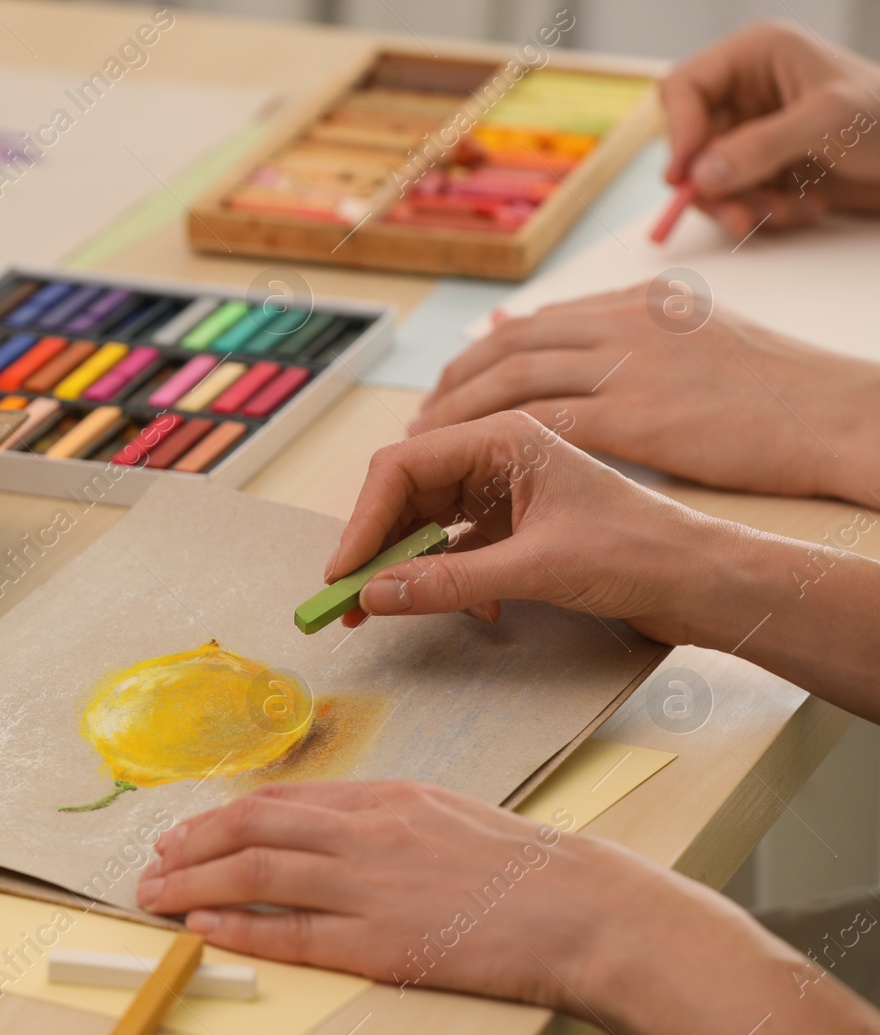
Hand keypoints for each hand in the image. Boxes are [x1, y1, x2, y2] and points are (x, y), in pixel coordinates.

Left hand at [137, 781, 877, 1034]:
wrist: (584, 906)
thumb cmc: (521, 866)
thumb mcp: (443, 816)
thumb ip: (379, 819)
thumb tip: (320, 829)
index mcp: (383, 797)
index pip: (280, 800)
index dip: (220, 814)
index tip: (185, 828)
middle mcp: (367, 830)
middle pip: (252, 828)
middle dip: (191, 844)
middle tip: (153, 860)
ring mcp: (371, 885)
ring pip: (257, 875)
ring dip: (196, 884)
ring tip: (156, 894)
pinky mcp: (384, 942)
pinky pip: (293, 931)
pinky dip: (241, 927)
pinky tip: (206, 928)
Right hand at [324, 411, 712, 644]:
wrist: (703, 582)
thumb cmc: (641, 552)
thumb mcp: (537, 569)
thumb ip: (447, 581)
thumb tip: (374, 595)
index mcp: (503, 438)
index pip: (402, 466)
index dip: (364, 519)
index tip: (343, 573)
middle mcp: (496, 457)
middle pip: (405, 495)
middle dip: (378, 548)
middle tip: (353, 601)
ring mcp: (503, 492)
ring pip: (425, 525)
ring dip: (411, 569)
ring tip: (400, 609)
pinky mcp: (513, 528)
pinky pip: (453, 549)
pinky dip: (449, 581)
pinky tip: (477, 608)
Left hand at [415, 287, 879, 504]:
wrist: (838, 415)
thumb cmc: (782, 392)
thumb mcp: (708, 339)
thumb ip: (643, 339)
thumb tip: (584, 347)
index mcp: (641, 302)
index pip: (537, 322)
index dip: (483, 355)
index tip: (454, 383)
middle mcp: (626, 324)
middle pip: (508, 347)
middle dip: (455, 384)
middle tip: (422, 417)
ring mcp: (631, 366)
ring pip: (512, 382)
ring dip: (459, 414)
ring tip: (427, 443)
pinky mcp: (638, 416)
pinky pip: (540, 425)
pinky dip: (496, 443)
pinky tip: (472, 466)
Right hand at [661, 21, 879, 237]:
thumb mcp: (828, 122)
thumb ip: (761, 145)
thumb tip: (700, 175)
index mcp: (755, 56)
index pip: (683, 88)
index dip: (678, 131)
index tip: (685, 177)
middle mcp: (744, 91)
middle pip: (690, 142)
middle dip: (715, 185)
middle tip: (739, 216)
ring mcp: (750, 131)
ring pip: (709, 178)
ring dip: (744, 205)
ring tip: (788, 213)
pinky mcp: (760, 166)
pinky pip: (734, 197)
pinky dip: (763, 212)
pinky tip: (804, 209)